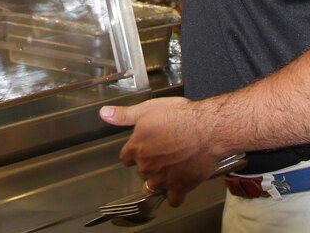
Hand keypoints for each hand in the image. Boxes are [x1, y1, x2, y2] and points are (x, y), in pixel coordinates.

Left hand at [100, 97, 222, 206]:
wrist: (206, 129)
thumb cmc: (178, 116)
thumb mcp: (147, 109)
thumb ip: (124, 115)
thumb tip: (104, 114)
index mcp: (136, 148)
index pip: (126, 158)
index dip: (133, 153)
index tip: (140, 150)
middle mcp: (147, 166)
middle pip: (141, 172)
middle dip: (148, 166)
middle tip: (160, 156)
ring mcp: (163, 179)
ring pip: (153, 187)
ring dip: (157, 182)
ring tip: (165, 174)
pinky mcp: (180, 187)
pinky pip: (173, 199)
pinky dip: (174, 196)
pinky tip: (177, 189)